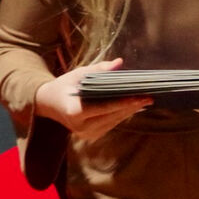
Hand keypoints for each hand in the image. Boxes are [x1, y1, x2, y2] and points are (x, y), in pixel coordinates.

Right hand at [35, 59, 152, 142]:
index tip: (141, 97)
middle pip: (112, 115)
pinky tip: (134, 106)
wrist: (48, 104)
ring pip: (114, 121)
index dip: (125, 102)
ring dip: (130, 111)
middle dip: (132, 106)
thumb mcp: (78, 74)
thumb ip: (98, 69)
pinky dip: (122, 114)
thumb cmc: (64, 86)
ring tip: (145, 100)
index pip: (105, 107)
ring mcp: (86, 134)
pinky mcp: (91, 135)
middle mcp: (80, 127)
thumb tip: (119, 63)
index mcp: (74, 112)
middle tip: (150, 96)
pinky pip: (111, 124)